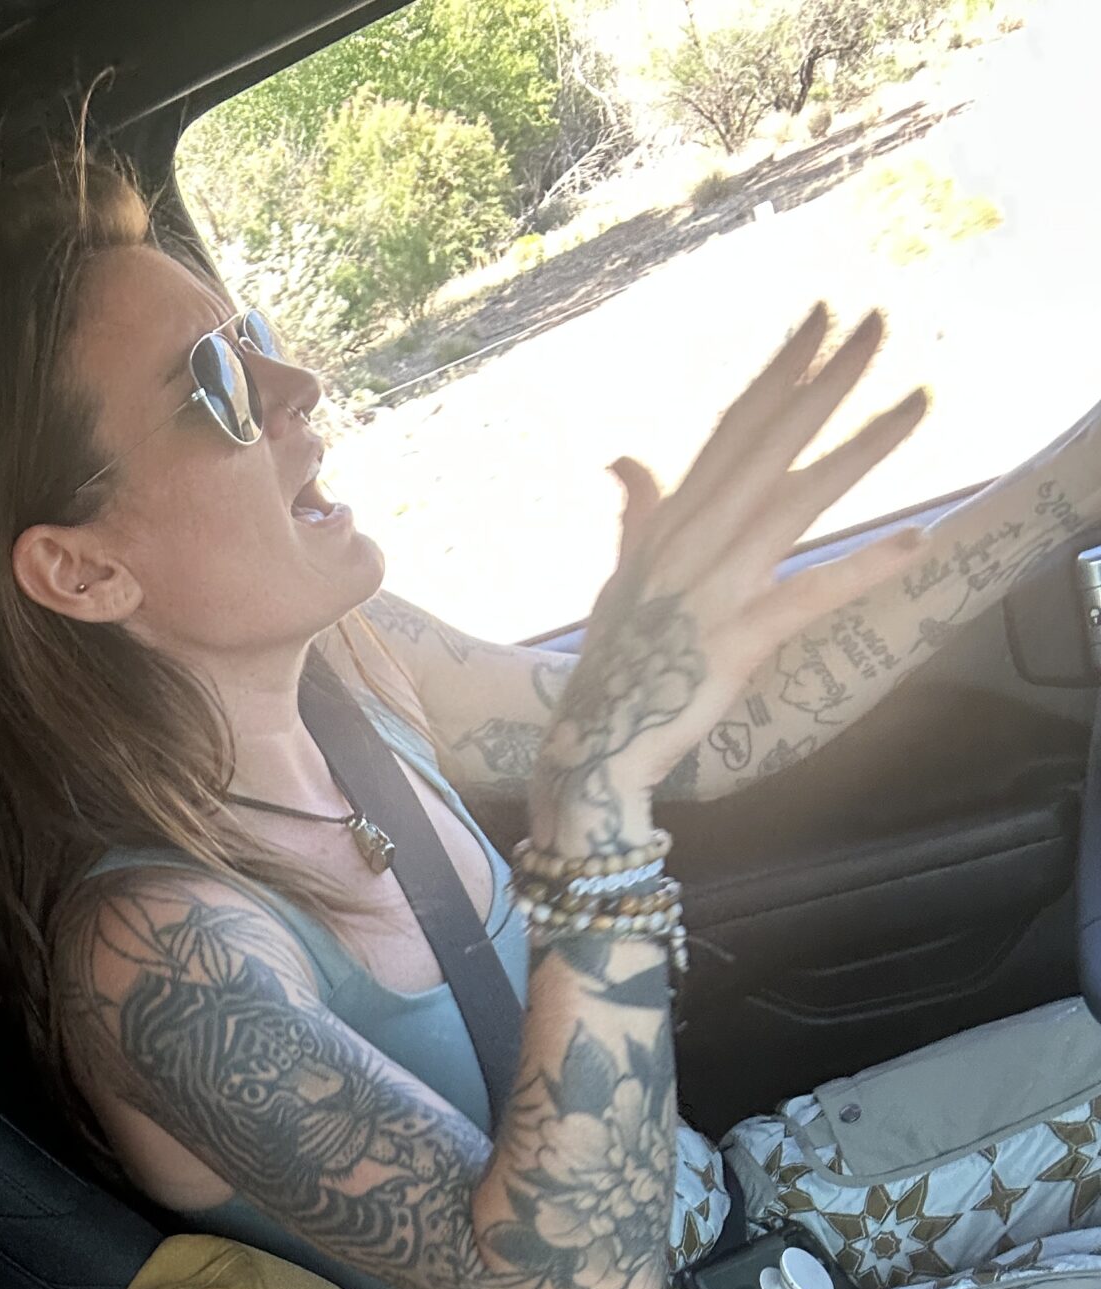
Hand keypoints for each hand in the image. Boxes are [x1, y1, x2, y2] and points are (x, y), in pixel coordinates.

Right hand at [532, 306, 929, 856]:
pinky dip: (862, 571)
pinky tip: (917, 542)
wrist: (591, 749)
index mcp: (672, 524)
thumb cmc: (612, 670)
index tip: (820, 317)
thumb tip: (624, 460)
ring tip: (920, 401)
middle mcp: (693, 543)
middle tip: (879, 321)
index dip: (779, 371)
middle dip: (826, 381)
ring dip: (863, 449)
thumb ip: (636, 514)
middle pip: (769, 444)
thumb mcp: (621, 581)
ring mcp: (714, 590)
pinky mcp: (737, 641)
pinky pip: (809, 597)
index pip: (733, 429)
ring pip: (797, 502)